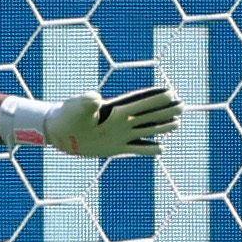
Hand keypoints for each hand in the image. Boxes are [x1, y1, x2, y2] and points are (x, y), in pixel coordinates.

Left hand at [40, 84, 181, 159]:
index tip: (171, 92)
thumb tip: (97, 97)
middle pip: (149, 114)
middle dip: (165, 109)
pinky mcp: (116, 147)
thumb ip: (87, 101)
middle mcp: (121, 121)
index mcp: (116, 110)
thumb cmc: (67, 115)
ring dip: (162, 126)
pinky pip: (138, 148)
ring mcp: (120, 134)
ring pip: (147, 129)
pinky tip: (162, 148)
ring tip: (177, 123)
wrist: (59, 132)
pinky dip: (150, 148)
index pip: (140, 102)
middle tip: (182, 104)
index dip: (155, 98)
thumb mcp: (76, 106)